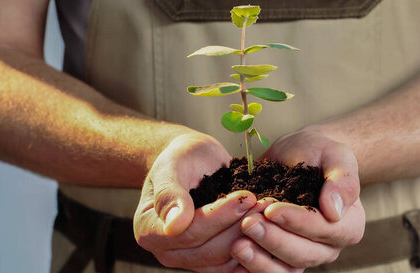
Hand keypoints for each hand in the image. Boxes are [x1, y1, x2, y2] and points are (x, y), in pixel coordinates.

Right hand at [133, 133, 256, 271]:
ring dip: (252, 236)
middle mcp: (167, 251)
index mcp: (149, 231)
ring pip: (225, 259)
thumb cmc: (180, 158)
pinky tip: (270, 225)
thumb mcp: (172, 165)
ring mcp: (190, 258)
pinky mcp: (211, 259)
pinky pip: (234, 261)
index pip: (189, 232)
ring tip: (269, 210)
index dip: (220, 217)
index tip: (246, 196)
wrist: (192, 160)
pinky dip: (254, 245)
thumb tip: (174, 225)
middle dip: (240, 226)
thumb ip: (170, 194)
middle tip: (265, 203)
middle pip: (209, 251)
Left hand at [230, 129, 365, 271]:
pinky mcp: (281, 258)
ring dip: (259, 260)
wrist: (297, 155)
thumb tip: (335, 210)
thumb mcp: (336, 155)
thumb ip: (342, 180)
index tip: (272, 209)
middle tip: (248, 223)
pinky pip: (268, 271)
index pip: (324, 230)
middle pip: (303, 255)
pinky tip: (233, 259)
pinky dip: (251, 268)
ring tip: (237, 244)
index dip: (298, 222)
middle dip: (274, 241)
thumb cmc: (319, 153)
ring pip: (284, 270)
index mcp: (349, 225)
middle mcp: (329, 247)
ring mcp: (305, 256)